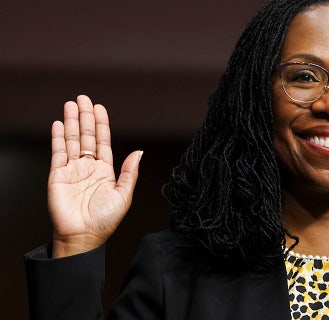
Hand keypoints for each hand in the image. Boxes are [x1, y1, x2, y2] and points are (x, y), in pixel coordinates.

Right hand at [48, 95, 142, 257]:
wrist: (83, 236)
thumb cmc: (105, 220)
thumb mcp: (124, 194)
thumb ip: (130, 172)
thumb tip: (139, 151)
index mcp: (105, 170)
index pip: (103, 141)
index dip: (101, 124)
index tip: (99, 108)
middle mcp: (88, 167)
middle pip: (87, 136)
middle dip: (85, 117)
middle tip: (84, 98)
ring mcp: (72, 170)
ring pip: (72, 140)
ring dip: (72, 122)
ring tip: (71, 104)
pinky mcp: (57, 175)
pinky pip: (58, 152)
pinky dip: (58, 137)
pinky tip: (59, 124)